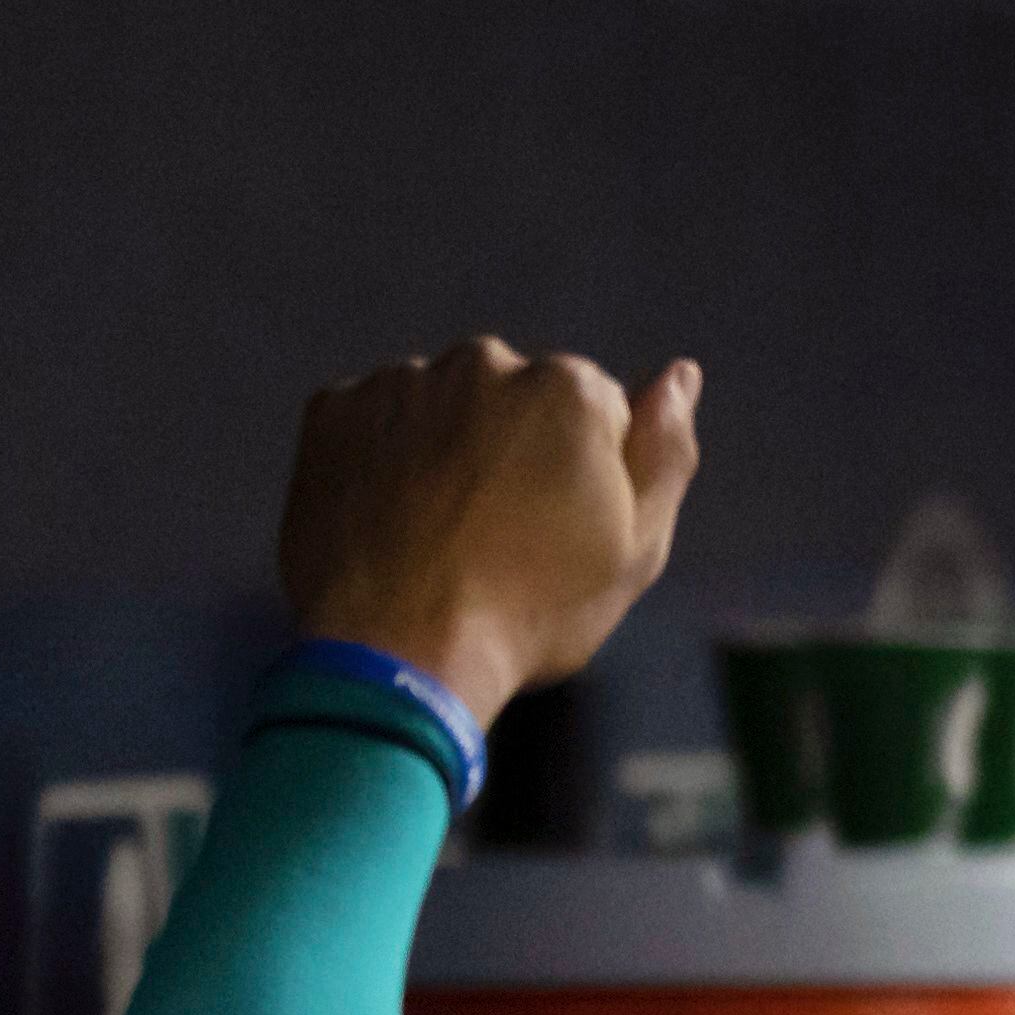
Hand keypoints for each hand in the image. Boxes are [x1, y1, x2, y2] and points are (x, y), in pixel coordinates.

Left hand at [277, 339, 700, 725]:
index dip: (587, 477)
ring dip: (449, 451)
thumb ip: (664, 452)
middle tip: (502, 538)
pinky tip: (396, 522)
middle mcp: (483, 363)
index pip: (598, 413)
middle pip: (516, 397)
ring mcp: (401, 383)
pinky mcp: (333, 410)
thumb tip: (681, 376)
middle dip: (515, 449)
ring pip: (443, 406)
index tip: (563, 533)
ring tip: (444, 537)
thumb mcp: (636, 548)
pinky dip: (385, 459)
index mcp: (571, 389)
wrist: (398, 652)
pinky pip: (374, 422)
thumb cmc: (534, 611)